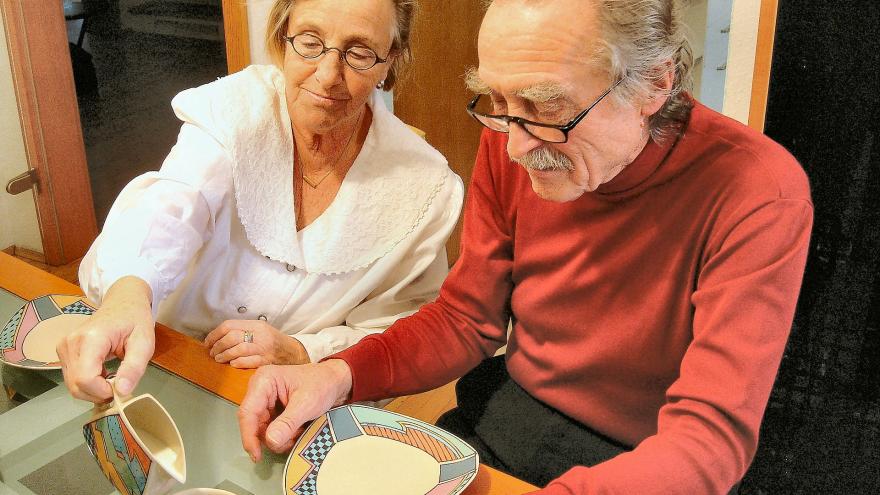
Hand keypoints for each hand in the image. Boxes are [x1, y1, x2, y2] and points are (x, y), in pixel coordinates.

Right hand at [56, 277, 154, 401]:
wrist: (123, 302)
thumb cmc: (135, 320)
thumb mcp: (144, 343)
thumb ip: (134, 367)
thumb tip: (122, 392)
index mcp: (91, 338)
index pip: (85, 378)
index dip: (102, 391)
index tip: (121, 388)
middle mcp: (71, 343)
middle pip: (76, 385)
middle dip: (99, 393)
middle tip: (120, 385)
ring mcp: (63, 347)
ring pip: (73, 385)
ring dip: (94, 389)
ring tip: (113, 376)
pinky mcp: (63, 351)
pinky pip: (72, 378)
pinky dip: (88, 383)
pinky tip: (103, 373)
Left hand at [204, 320, 309, 367]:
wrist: (293, 353)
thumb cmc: (273, 342)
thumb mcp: (260, 330)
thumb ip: (243, 330)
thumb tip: (218, 336)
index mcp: (256, 325)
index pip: (229, 325)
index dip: (214, 334)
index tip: (208, 342)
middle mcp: (260, 335)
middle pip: (231, 337)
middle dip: (218, 346)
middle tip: (212, 352)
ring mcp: (264, 349)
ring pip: (238, 349)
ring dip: (224, 355)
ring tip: (219, 359)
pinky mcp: (267, 361)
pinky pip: (248, 362)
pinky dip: (237, 363)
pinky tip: (233, 364)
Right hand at [237, 360, 352, 460]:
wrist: (335, 382)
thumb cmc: (322, 384)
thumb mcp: (307, 404)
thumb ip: (288, 423)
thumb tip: (271, 441)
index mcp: (264, 381)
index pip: (247, 412)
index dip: (249, 436)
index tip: (256, 454)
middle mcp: (260, 391)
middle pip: (254, 424)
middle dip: (273, 436)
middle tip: (294, 436)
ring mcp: (266, 402)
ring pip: (263, 431)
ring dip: (281, 437)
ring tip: (300, 429)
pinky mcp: (272, 412)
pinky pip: (271, 431)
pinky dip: (285, 436)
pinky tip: (298, 430)